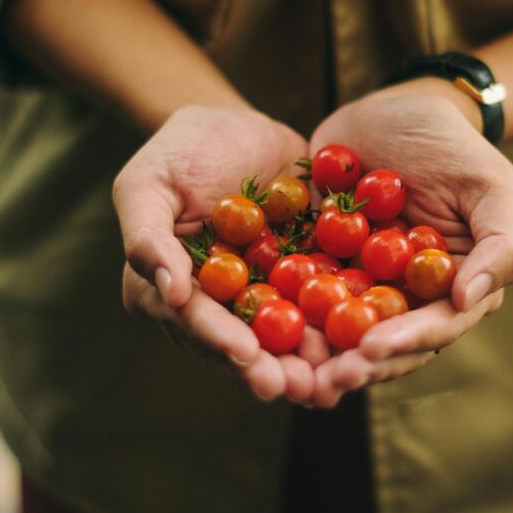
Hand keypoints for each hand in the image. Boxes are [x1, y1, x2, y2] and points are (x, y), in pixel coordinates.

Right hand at [113, 105, 319, 401]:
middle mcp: (215, 305)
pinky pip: (320, 307)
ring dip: (307, 363)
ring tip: (333, 379)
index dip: (219, 340)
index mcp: (170, 290)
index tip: (246, 355)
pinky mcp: (299, 281)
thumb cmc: (180, 150)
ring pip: (282, 339)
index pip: (193, 321)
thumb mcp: (147, 183)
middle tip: (297, 386)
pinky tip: (365, 340)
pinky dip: (340, 326)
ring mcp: (260, 296)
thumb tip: (167, 292)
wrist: (236, 126)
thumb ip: (147, 236)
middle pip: (240, 345)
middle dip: (268, 369)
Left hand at [308, 82, 512, 397]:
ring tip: (286, 370)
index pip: (432, 328)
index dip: (402, 344)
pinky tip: (255, 324)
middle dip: (352, 365)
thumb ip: (499, 245)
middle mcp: (404, 296)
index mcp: (451, 289)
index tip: (370, 350)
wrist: (396, 107)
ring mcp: (359, 282)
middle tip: (321, 379)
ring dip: (313, 355)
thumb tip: (468, 300)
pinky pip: (297, 292)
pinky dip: (280, 310)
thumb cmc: (453, 145)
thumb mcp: (491, 186)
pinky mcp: (318, 261)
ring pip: (336, 330)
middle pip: (380, 343)